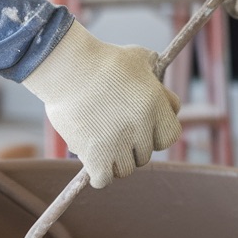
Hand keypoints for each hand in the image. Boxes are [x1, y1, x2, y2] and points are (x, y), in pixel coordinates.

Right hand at [23, 22, 180, 187]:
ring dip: (115, 161)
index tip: (142, 128)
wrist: (67, 66)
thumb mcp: (138, 58)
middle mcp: (140, 128)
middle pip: (144, 155)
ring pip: (124, 169)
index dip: (156, 133)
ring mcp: (117, 144)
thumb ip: (156, 79)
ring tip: (102, 145)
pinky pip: (103, 179)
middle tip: (114, 132)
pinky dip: (98, 174)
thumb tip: (166, 95)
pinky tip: (93, 162)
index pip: (170, 136)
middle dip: (132, 146)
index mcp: (155, 106)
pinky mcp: (94, 156)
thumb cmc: (100, 58)